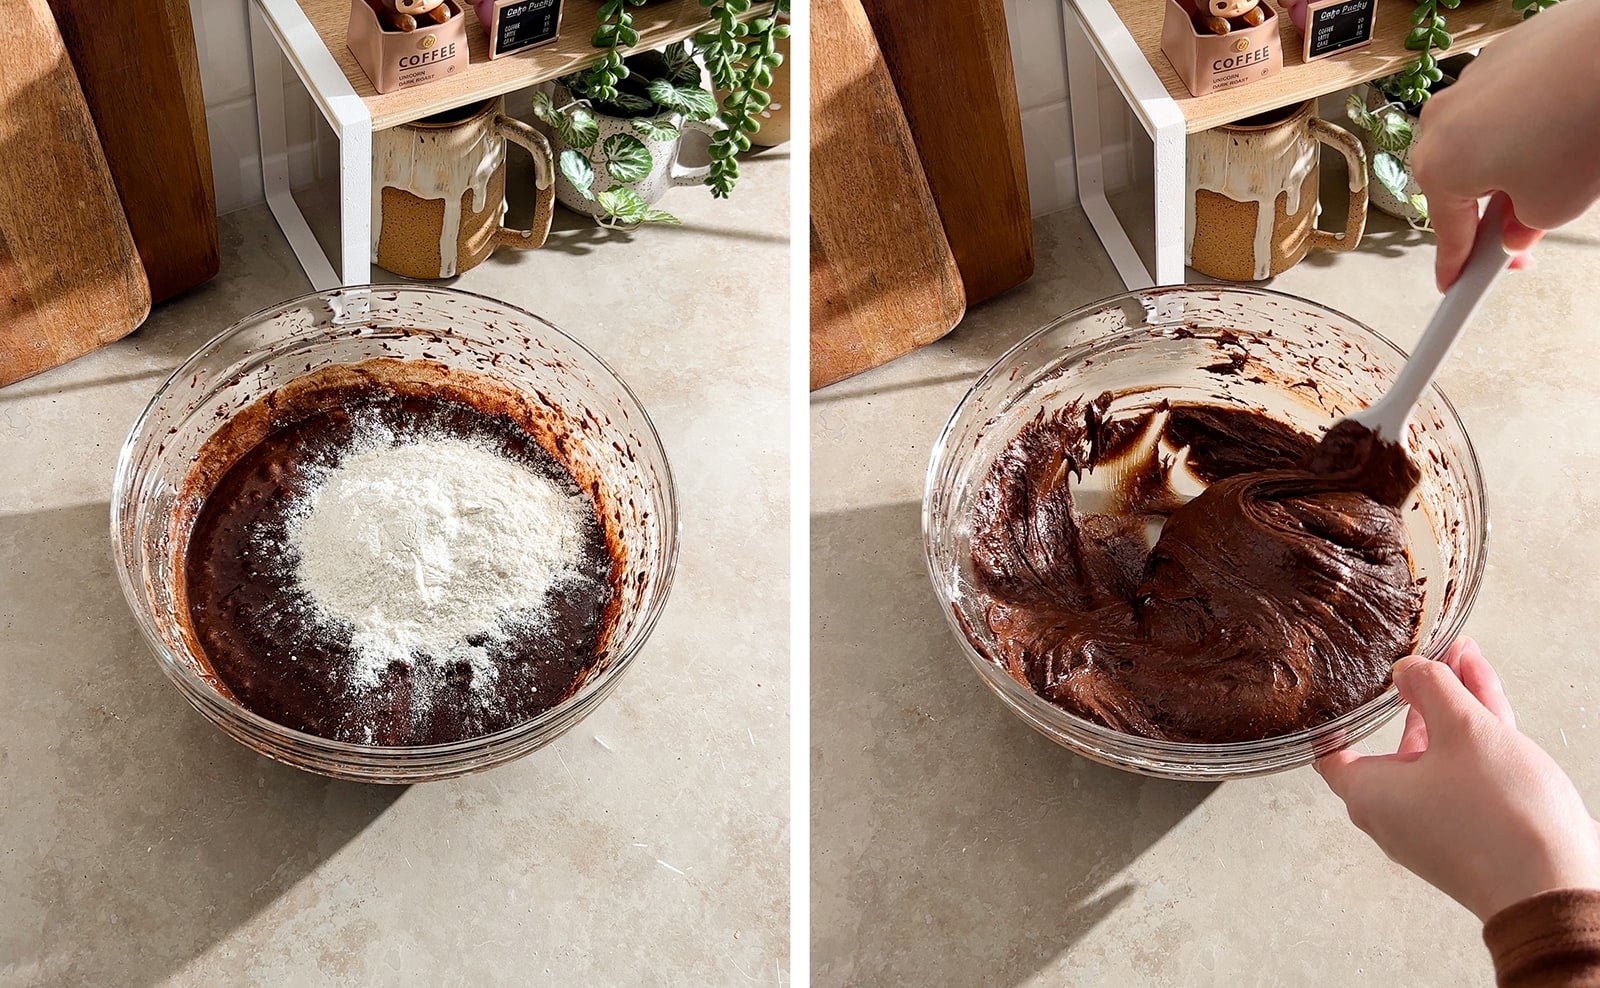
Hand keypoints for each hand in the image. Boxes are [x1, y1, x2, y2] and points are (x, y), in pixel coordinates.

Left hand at [1316, 638, 1599, 920]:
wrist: (1556, 886)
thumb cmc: (1500, 818)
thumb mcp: (1462, 728)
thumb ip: (1431, 688)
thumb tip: (1407, 670)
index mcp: (1370, 795)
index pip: (1333, 753)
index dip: (1338, 718)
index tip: (1343, 691)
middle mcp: (1396, 815)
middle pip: (1400, 744)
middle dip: (1421, 694)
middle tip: (1430, 658)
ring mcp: (1437, 825)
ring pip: (1442, 754)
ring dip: (1456, 705)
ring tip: (1463, 656)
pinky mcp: (1475, 831)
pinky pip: (1468, 774)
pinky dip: (1477, 735)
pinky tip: (1486, 690)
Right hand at [1407, 0, 1599, 289]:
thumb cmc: (1580, 125)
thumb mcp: (1553, 208)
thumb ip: (1523, 229)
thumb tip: (1517, 226)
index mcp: (1438, 168)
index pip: (1448, 236)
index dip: (1457, 268)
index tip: (1456, 288)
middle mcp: (1439, 124)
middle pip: (1461, 183)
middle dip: (1494, 208)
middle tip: (1534, 224)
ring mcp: (1467, 85)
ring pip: (1483, 141)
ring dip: (1515, 161)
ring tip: (1563, 159)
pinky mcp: (1500, 55)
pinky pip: (1505, 105)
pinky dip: (1530, 121)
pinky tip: (1565, 122)